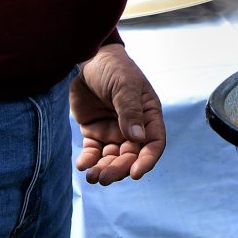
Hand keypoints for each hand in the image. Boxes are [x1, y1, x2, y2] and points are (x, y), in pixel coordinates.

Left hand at [72, 44, 166, 184]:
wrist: (88, 59)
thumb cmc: (114, 68)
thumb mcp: (125, 86)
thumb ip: (130, 111)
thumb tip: (138, 138)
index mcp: (148, 115)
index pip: (154, 143)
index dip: (147, 160)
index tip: (135, 173)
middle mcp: (133, 126)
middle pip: (131, 155)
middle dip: (119, 169)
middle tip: (104, 178)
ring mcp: (113, 130)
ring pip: (112, 158)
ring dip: (104, 169)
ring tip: (93, 177)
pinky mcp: (94, 131)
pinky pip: (93, 151)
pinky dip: (89, 160)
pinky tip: (82, 165)